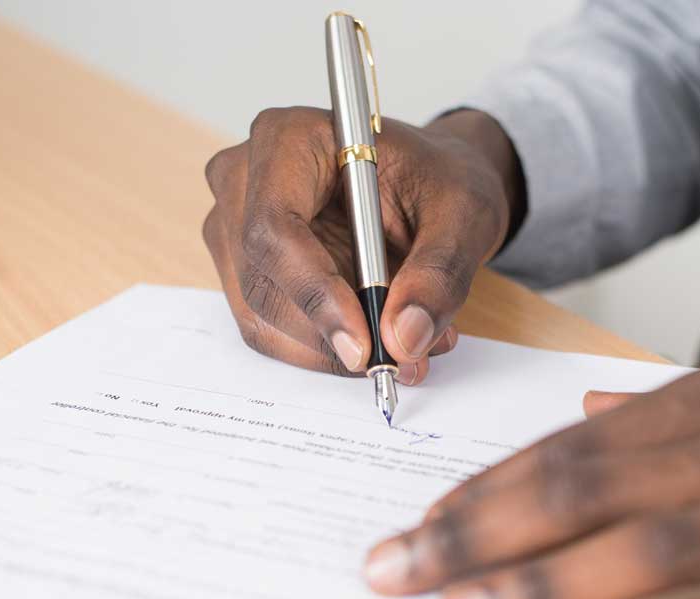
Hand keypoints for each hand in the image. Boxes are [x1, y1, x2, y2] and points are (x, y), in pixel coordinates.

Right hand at [202, 108, 523, 382]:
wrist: (428, 186)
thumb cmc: (438, 180)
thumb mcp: (464, 215)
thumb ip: (439, 274)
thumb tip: (404, 337)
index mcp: (289, 139)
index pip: (275, 228)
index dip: (315, 293)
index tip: (363, 345)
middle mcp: (244, 181)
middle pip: (262, 282)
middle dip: (330, 335)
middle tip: (402, 358)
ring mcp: (235, 229)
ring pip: (263, 317)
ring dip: (332, 349)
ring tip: (406, 344)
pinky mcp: (246, 271)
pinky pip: (272, 331)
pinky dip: (325, 349)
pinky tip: (377, 337)